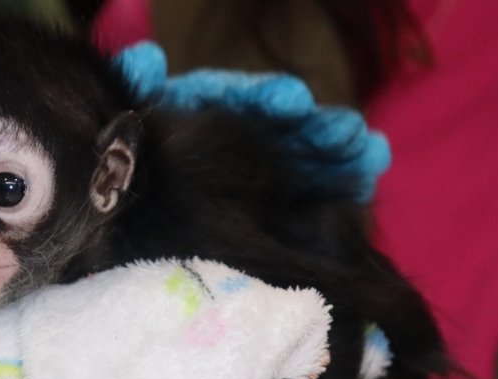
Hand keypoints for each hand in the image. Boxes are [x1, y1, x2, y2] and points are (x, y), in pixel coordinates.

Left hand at [114, 42, 390, 202]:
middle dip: (319, 129)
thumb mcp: (124, 119)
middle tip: (349, 133)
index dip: (269, 98)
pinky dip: (339, 187)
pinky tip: (367, 183)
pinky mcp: (272, 201)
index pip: (243, 99)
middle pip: (287, 127)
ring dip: (340, 155)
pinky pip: (308, 194)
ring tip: (373, 156)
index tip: (292, 100)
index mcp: (210, 110)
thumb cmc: (127, 154)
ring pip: (306, 157)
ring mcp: (259, 168)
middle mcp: (242, 134)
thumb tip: (149, 58)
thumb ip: (138, 88)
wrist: (128, 199)